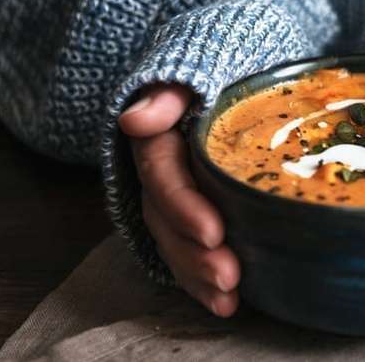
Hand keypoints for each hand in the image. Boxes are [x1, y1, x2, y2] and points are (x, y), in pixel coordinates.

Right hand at [119, 85, 239, 316]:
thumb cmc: (219, 62)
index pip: (162, 175)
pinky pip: (187, 248)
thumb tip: (135, 120)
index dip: (184, 206)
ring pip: (174, 241)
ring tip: (228, 300)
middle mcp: (160, 172)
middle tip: (229, 276)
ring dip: (197, 275)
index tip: (214, 232)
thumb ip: (169, 92)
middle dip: (193, 254)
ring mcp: (174, 195)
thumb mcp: (196, 66)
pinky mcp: (191, 211)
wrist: (229, 64)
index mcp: (159, 138)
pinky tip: (226, 303)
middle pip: (166, 219)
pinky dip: (201, 278)